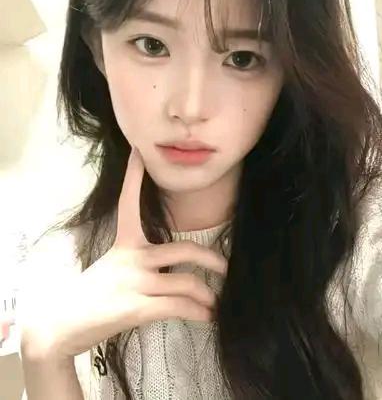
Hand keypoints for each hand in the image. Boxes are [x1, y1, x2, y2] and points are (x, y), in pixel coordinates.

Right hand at [21, 147, 227, 361]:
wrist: (60, 325)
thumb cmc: (91, 295)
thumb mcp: (114, 267)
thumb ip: (140, 261)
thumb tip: (173, 272)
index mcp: (125, 243)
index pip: (128, 202)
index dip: (134, 176)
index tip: (138, 151)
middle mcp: (132, 257)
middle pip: (185, 250)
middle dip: (212, 259)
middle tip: (227, 268)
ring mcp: (135, 281)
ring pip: (188, 283)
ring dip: (208, 296)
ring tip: (215, 305)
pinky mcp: (137, 307)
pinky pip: (179, 306)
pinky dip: (199, 313)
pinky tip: (207, 318)